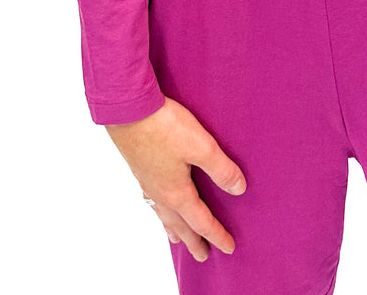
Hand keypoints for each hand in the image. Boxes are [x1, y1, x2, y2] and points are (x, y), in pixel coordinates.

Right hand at [105, 97, 245, 261]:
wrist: (128, 110)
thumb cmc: (165, 127)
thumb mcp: (201, 146)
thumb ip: (221, 169)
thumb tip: (239, 190)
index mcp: (177, 193)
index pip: (202, 221)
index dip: (217, 235)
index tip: (229, 248)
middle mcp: (161, 193)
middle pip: (180, 224)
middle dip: (193, 241)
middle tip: (202, 256)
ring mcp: (148, 182)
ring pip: (163, 214)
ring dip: (172, 228)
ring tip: (175, 239)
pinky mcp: (139, 168)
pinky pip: (152, 201)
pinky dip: (158, 211)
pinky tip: (156, 202)